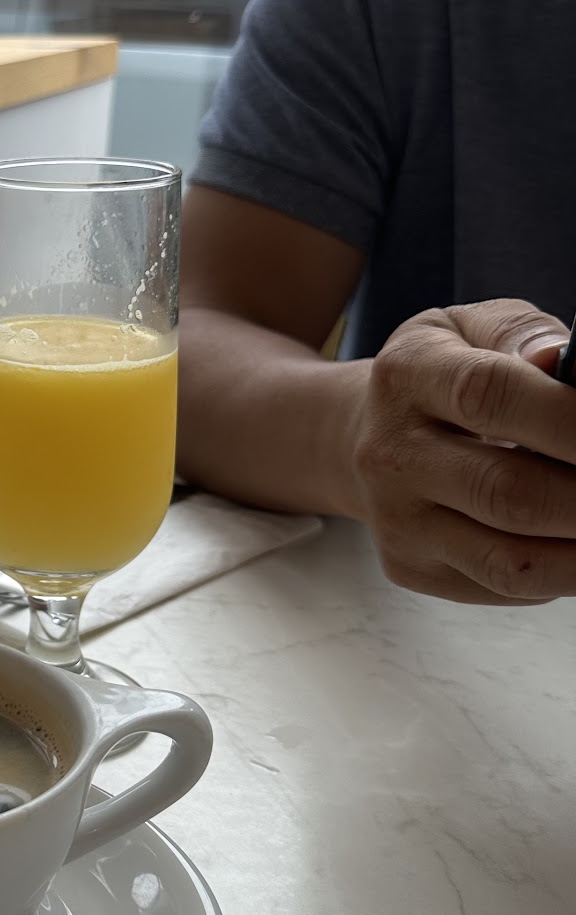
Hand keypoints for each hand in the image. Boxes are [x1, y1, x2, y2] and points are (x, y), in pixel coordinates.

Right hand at [352, 300, 575, 603]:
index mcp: (408, 376)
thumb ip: (522, 334)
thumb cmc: (438, 377)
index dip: (571, 420)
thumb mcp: (469, 327)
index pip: (491, 397)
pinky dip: (560, 574)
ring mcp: (398, 520)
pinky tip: (574, 544)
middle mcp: (392, 454)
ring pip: (511, 560)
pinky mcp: (410, 567)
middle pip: (509, 493)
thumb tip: (564, 360)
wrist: (360, 436)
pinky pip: (501, 586)